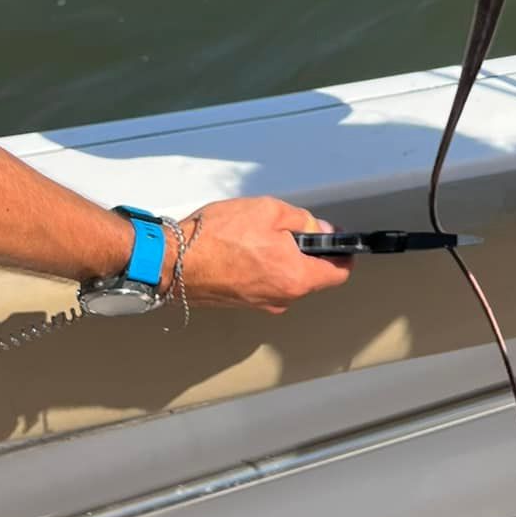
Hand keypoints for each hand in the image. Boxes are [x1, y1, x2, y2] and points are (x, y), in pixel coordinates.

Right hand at [174, 197, 351, 311]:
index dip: (342, 253)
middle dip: (308, 253)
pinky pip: (266, 284)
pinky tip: (245, 249)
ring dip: (283, 260)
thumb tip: (322, 231)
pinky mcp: (242, 304)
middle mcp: (283, 299)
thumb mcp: (269, 211)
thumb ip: (304, 222)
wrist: (173, 261)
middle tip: (287, 227)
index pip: (338, 274)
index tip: (335, 238)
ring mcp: (261, 305)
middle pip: (312, 276)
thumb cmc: (221, 234)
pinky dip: (264, 268)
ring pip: (287, 279)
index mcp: (296, 278)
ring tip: (259, 236)